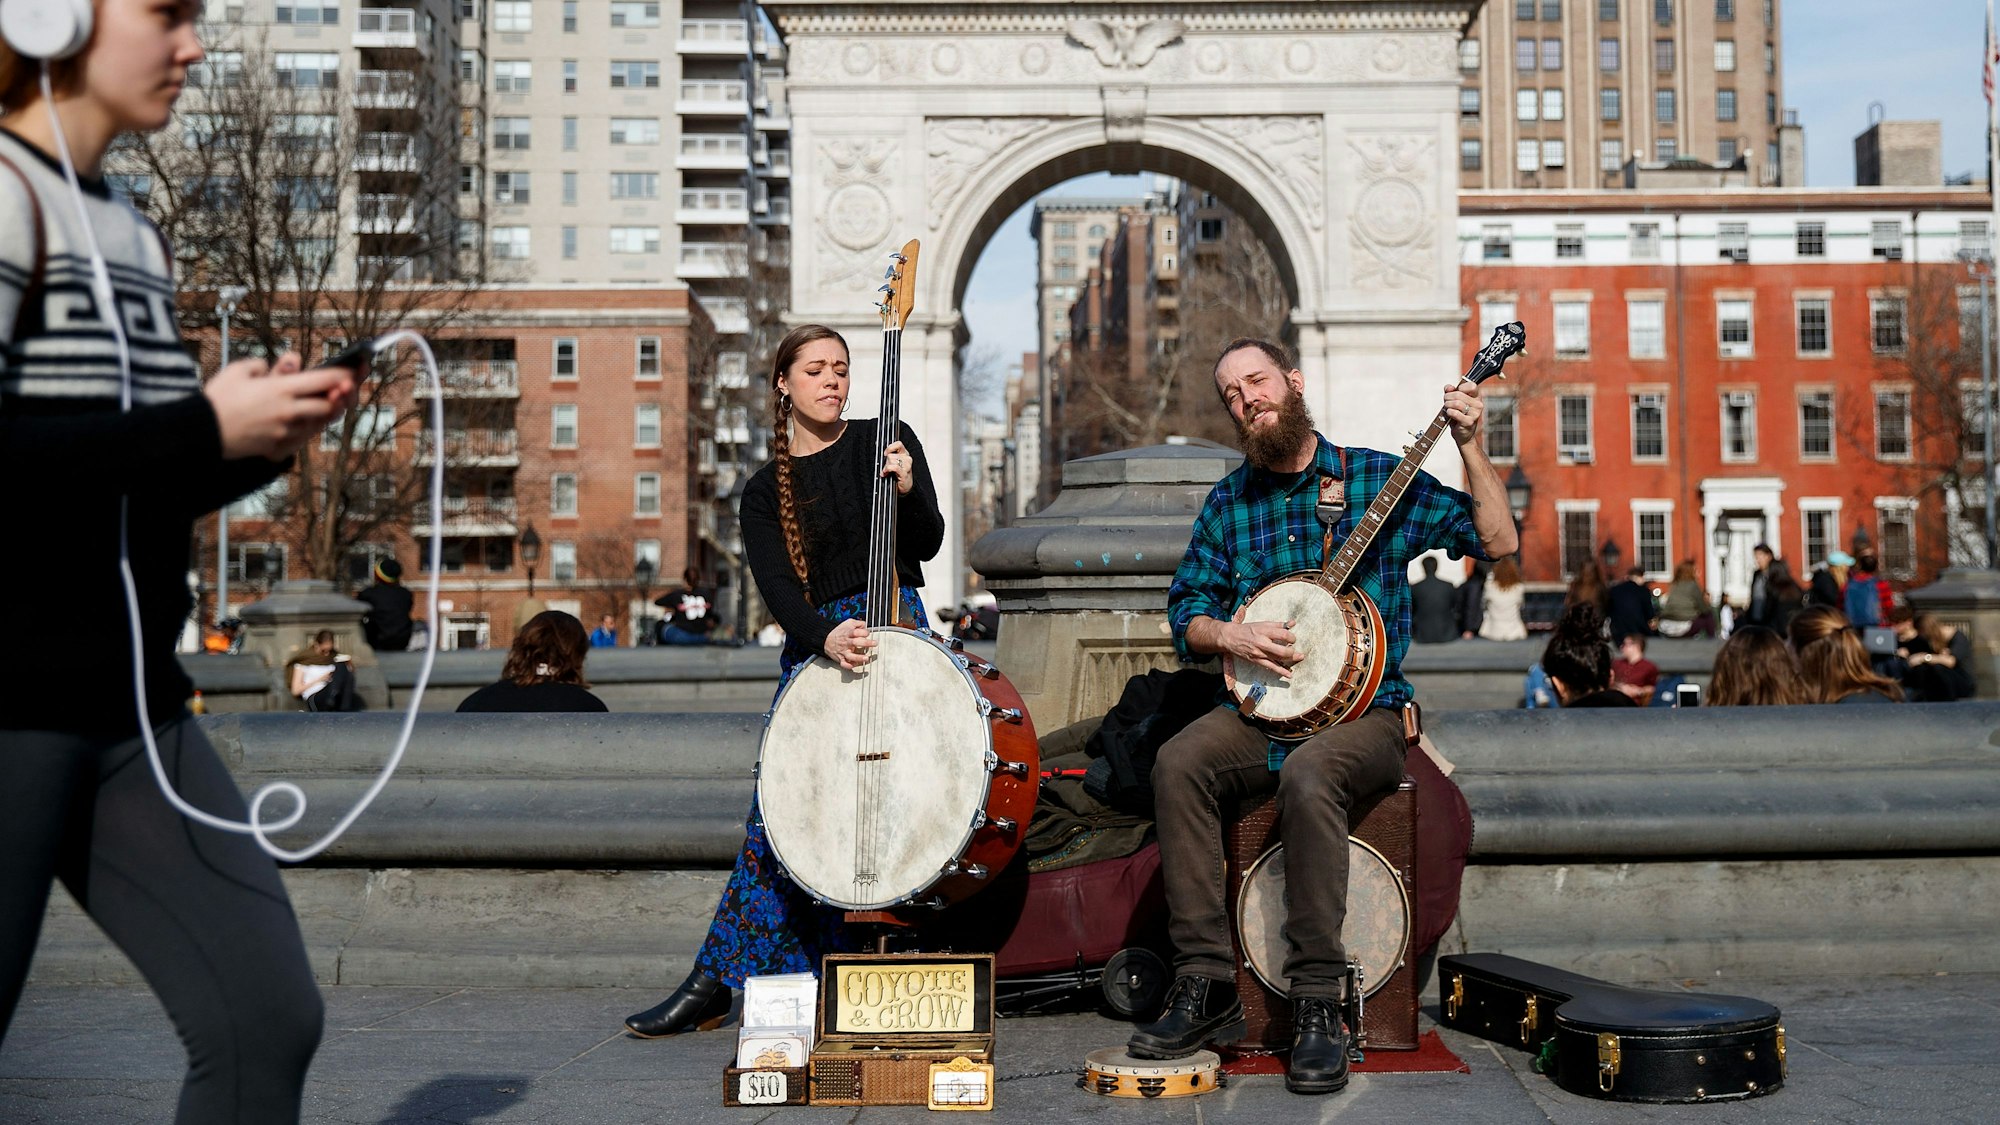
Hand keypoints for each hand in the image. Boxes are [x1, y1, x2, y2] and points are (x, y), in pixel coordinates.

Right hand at [205, 352, 355, 459]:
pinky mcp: (278, 448)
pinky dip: (309, 429)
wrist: (201, 433)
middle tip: (346, 389)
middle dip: (341, 397)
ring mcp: (285, 432)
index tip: (354, 371)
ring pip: (319, 424)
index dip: (344, 374)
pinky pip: (303, 439)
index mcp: (281, 389)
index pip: (324, 380)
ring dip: (327, 413)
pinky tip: (308, 421)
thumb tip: (279, 366)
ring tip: (330, 403)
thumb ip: (262, 364)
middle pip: (330, 405)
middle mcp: (288, 412)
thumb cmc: (217, 399)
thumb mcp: (238, 370)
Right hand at [823, 618, 875, 670]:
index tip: (868, 633)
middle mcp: (846, 643)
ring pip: (851, 656)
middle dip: (866, 643)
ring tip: (866, 658)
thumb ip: (858, 623)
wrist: (826, 640)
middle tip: (874, 643)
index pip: (857, 632)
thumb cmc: (839, 632)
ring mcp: (843, 651)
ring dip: (859, 658)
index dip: (864, 632)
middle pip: (856, 642)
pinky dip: (849, 666)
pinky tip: (855, 665)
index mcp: (848, 633)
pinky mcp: (841, 658)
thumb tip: (866, 625)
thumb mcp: (848, 623)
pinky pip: (844, 664)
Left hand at [880, 440, 913, 495]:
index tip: (885, 453)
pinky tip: (886, 473)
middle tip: (886, 468)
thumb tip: (883, 454)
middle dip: (886, 462)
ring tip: (887, 472)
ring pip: (891, 461)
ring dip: (886, 467)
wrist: (905, 486)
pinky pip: (894, 467)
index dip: (890, 448)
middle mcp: (907, 459)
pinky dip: (888, 469)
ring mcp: (907, 466)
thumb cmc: (899, 474)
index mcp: (905, 454)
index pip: (898, 444)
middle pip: (891, 455)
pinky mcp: (904, 473)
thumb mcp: (894, 463)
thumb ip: (890, 456)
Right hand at [1225, 617, 1302, 680]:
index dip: (1291, 637)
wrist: (1230, 637)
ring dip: (1291, 659)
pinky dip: (1281, 672)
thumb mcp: (1262, 624)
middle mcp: (1262, 643)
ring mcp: (1260, 653)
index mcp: (1264, 631)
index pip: (1283, 634)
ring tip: (1299, 657)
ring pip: (1278, 659)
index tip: (1292, 638)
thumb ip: (1278, 624)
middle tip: (1294, 648)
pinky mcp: (1257, 661)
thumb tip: (1292, 623)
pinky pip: (1271, 667)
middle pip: (1282, 650)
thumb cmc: (1247, 629)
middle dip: (1292, 651)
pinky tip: (1289, 675)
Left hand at [1444, 380, 1483, 444]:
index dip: (1460, 387)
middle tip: (1446, 402)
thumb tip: (1448, 387)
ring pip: (1456, 403)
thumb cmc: (1458, 417)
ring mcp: (1475, 414)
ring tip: (1447, 408)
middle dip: (1448, 397)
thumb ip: (1451, 392)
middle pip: (1459, 394)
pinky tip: (1449, 414)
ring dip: (1447, 405)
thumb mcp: (1454, 401)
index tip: (1456, 392)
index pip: (1472, 385)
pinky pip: (1455, 413)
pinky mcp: (1469, 422)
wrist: (1463, 435)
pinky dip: (1449, 412)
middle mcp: (1478, 404)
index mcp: (1477, 397)